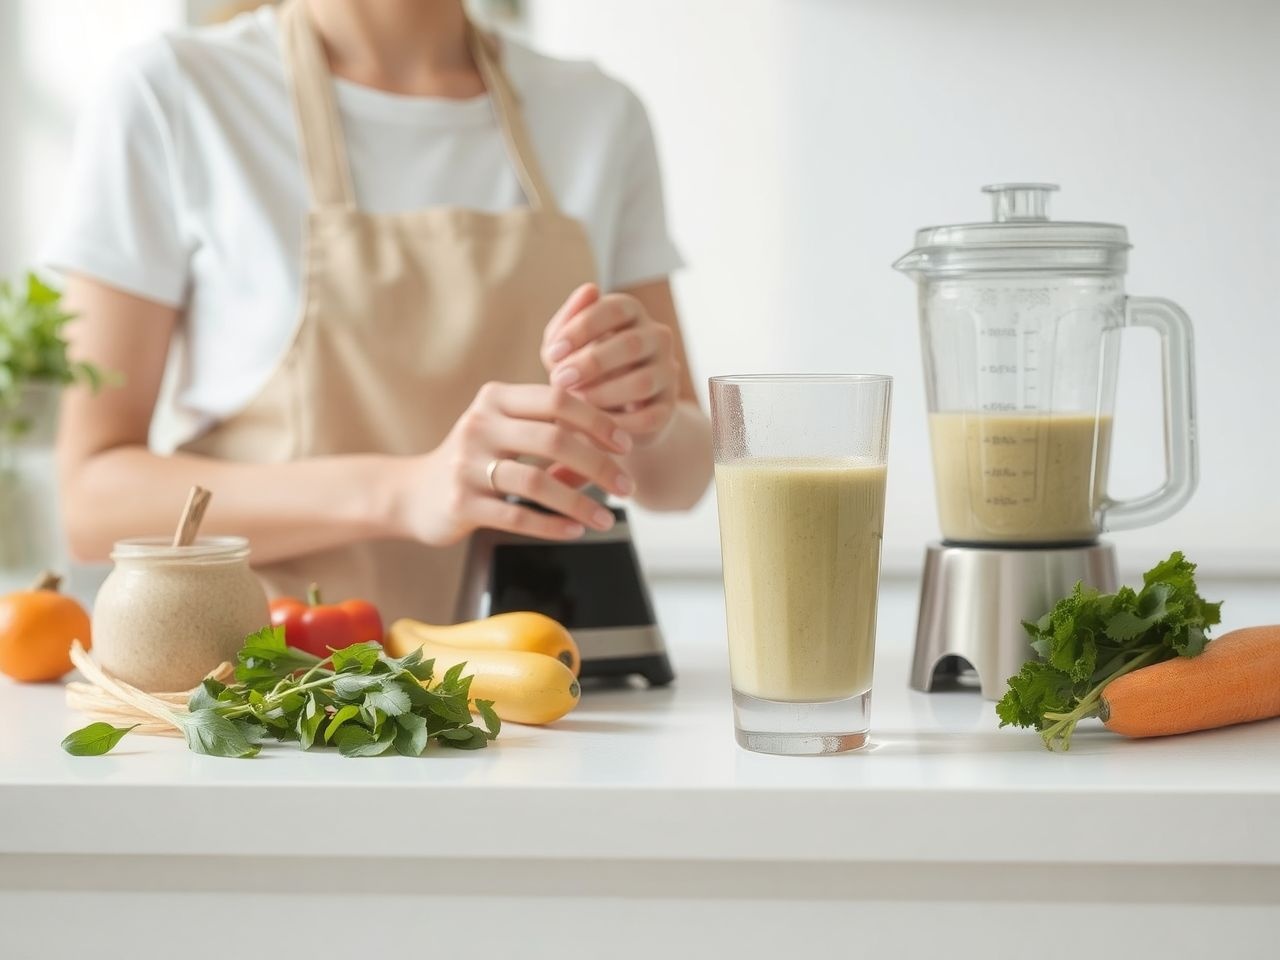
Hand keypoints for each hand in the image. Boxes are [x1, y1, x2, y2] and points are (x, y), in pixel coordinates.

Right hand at [390, 382, 633, 545]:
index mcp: (495, 399)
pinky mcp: (460, 503)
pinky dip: (553, 525)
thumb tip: (609, 456)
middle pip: (554, 438)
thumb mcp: (508, 438)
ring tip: (606, 519)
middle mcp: (479, 425)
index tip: (626, 445)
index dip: (598, 420)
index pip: (557, 400)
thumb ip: (553, 441)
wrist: (411, 495)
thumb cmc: (474, 463)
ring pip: (537, 482)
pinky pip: (517, 515)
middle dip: (599, 464)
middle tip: (626, 486)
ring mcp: (466, 465)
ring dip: (580, 503)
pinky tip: (575, 530)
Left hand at [541, 284, 679, 442]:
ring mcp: (667, 372)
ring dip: (603, 395)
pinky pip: (649, 417)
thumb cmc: (580, 370)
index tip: (552, 354)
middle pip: (630, 344)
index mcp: (631, 313)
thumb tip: (588, 289)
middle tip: (560, 381)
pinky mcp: (668, 408)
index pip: (613, 309)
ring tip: (576, 405)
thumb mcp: (565, 347)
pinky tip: (593, 427)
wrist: (608, 413)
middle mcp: (656, 337)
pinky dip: (618, 424)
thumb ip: (567, 323)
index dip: (581, 329)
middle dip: (591, 363)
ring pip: (642, 382)